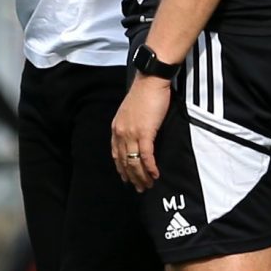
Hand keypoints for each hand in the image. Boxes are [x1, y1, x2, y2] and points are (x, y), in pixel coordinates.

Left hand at [110, 72, 171, 190]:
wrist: (150, 81)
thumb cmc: (144, 93)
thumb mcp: (130, 112)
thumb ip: (131, 126)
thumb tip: (138, 137)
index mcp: (116, 128)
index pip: (116, 154)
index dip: (121, 168)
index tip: (127, 178)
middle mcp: (121, 133)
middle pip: (124, 161)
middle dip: (132, 177)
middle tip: (140, 188)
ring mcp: (132, 134)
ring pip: (134, 162)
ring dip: (142, 176)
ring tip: (148, 185)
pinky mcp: (145, 133)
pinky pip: (146, 156)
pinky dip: (150, 167)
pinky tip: (155, 175)